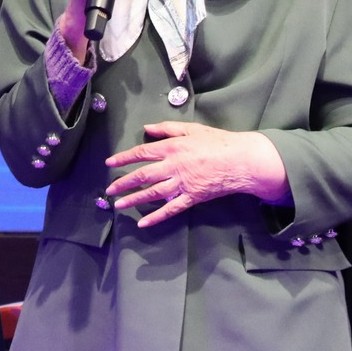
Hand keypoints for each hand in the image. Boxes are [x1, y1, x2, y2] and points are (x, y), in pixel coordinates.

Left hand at [105, 121, 289, 226]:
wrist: (241, 160)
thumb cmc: (217, 142)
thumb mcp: (192, 129)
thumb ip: (167, 128)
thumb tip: (147, 128)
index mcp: (172, 147)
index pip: (142, 153)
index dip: (124, 158)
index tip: (110, 164)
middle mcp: (174, 166)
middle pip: (143, 175)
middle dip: (124, 182)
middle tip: (110, 190)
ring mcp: (183, 183)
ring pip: (153, 193)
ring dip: (134, 199)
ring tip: (119, 205)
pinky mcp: (192, 197)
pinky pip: (171, 209)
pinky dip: (157, 216)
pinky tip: (144, 223)